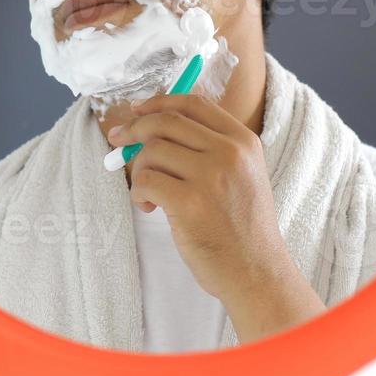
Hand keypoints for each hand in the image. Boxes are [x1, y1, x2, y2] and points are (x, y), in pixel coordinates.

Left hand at [107, 94, 324, 342]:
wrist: (257, 272)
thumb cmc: (242, 228)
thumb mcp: (243, 175)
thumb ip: (210, 148)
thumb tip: (151, 125)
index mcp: (244, 142)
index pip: (194, 104)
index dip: (158, 103)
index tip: (136, 111)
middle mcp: (229, 153)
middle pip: (165, 122)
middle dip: (134, 129)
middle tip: (118, 142)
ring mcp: (210, 176)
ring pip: (151, 151)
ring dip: (140, 171)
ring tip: (150, 195)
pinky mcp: (190, 202)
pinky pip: (145, 181)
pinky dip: (139, 193)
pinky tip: (151, 207)